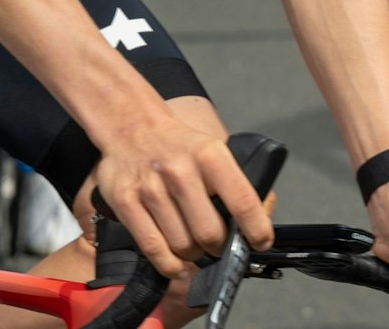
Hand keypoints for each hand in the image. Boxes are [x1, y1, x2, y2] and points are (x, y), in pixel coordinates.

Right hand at [86, 106, 271, 277]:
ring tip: (191, 242)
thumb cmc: (177, 146)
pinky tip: (175, 260)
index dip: (256, 230)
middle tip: (216, 243)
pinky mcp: (125, 201)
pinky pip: (154, 250)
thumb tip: (264, 221)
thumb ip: (240, 186)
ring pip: (183, 246)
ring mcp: (150, 187)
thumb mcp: (214, 151)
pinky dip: (170, 264)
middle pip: (210, 234)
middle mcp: (179, 170)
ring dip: (193, 255)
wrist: (130, 124)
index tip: (259, 242)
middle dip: (219, 247)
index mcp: (208, 155)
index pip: (242, 202)